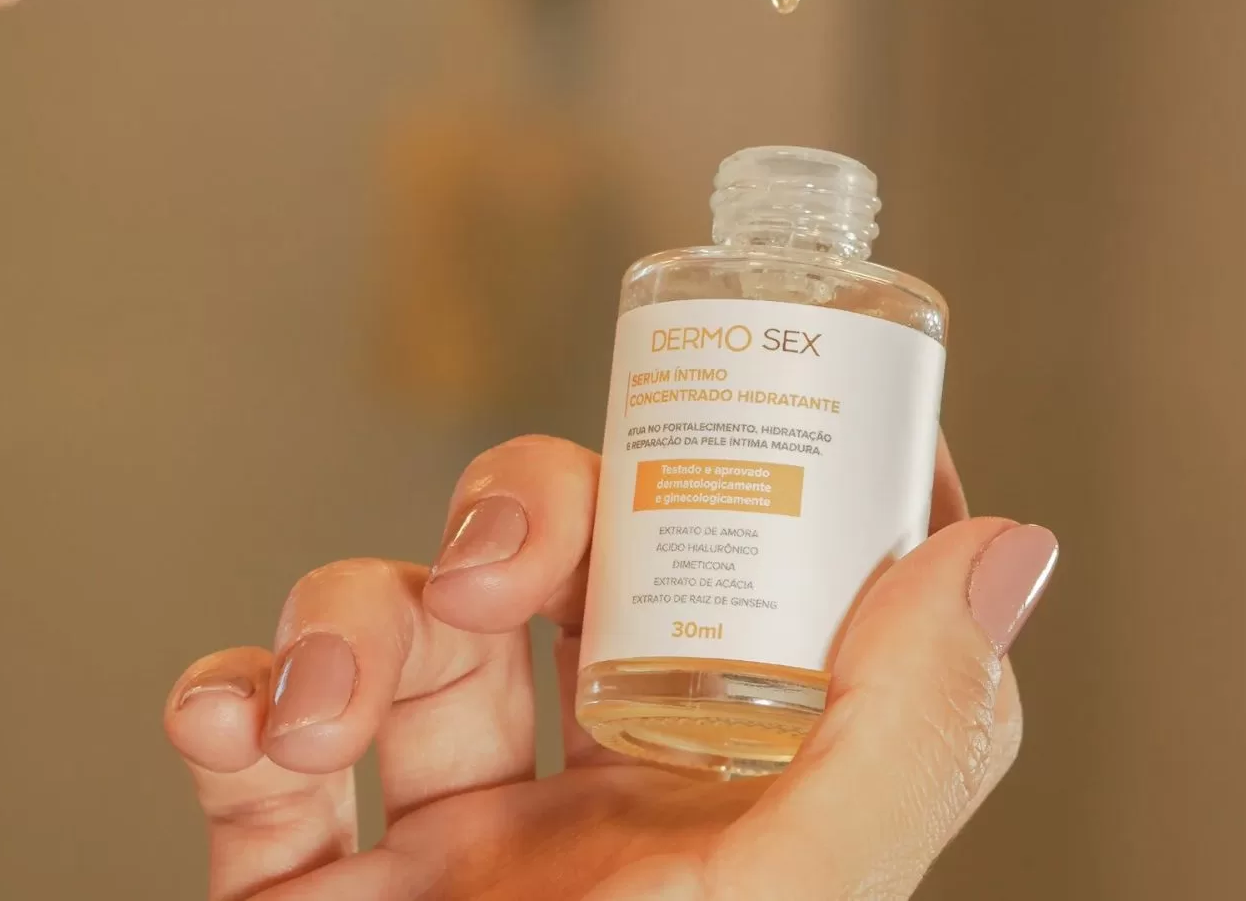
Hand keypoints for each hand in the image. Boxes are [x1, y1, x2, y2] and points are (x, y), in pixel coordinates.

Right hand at [165, 435, 1056, 899]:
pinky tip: (241, 721)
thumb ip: (905, 733)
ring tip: (331, 700)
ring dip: (353, 614)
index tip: (765, 393)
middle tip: (498, 563)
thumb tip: (1013, 549)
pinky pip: (256, 746)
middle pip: (566, 566)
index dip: (762, 477)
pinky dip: (232, 702)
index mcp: (716, 799)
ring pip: (402, 624)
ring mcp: (443, 836)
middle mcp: (588, 802)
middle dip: (524, 512)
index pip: (749, 586)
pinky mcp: (308, 883)